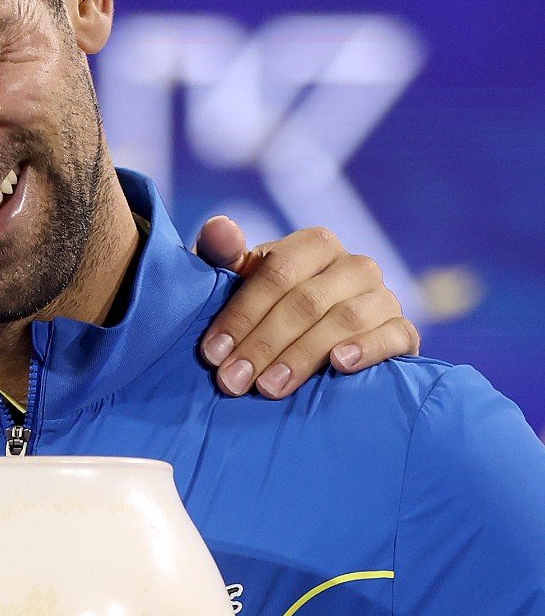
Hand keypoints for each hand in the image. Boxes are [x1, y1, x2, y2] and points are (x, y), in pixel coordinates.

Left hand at [194, 217, 419, 398]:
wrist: (306, 341)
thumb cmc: (262, 305)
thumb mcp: (235, 279)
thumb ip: (222, 253)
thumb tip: (221, 228)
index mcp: (314, 244)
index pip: (277, 274)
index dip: (242, 313)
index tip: (212, 353)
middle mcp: (354, 265)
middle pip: (306, 301)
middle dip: (263, 344)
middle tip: (232, 380)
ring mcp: (383, 297)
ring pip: (345, 320)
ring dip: (302, 355)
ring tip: (268, 387)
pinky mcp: (403, 330)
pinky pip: (394, 336)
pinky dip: (367, 349)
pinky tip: (339, 364)